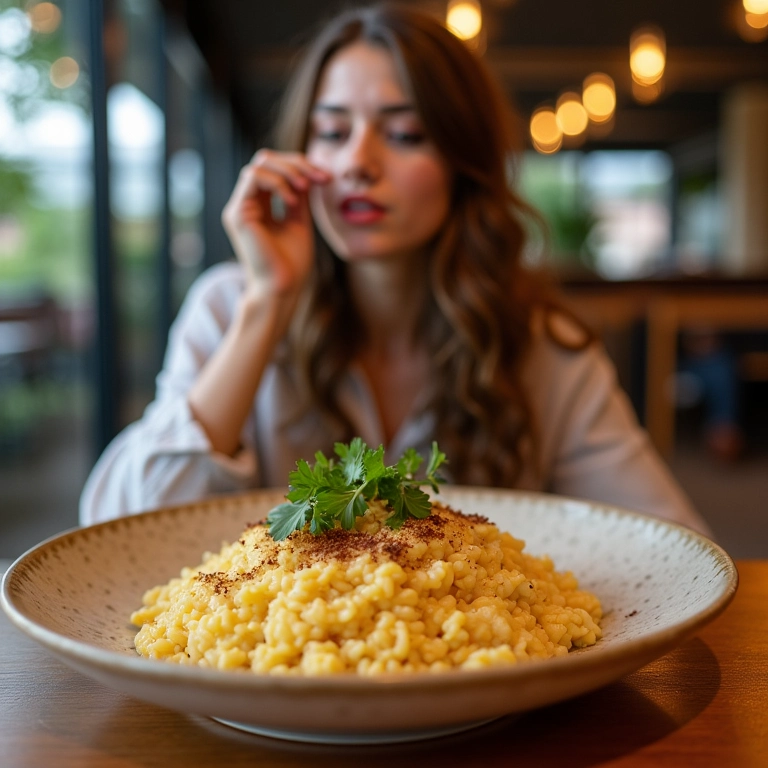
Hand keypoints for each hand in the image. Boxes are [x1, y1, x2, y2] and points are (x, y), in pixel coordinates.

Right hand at [221, 150, 329, 294]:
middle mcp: (246, 204)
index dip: (300, 166)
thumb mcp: (300, 221)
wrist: (283, 289)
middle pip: (266, 161)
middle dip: (296, 163)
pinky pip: (253, 177)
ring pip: (259, 164)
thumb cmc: (292, 263)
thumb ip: (299, 196)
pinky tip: (291, 201)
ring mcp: (239, 208)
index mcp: (259, 206)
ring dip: (288, 171)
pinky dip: (277, 183)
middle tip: (319, 176)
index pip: (275, 170)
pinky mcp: (238, 214)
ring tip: (306, 187)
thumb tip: (307, 170)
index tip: (325, 178)